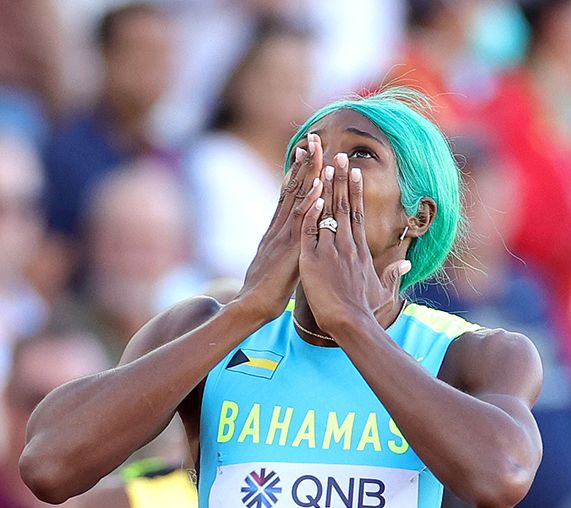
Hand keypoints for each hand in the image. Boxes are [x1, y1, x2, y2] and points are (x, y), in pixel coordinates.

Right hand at [239, 132, 327, 314]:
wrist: (252, 307)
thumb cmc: (266, 291)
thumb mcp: (277, 264)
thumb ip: (284, 248)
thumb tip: (292, 242)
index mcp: (277, 230)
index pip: (288, 194)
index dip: (297, 172)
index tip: (306, 150)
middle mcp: (279, 227)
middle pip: (292, 188)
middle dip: (303, 163)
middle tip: (312, 137)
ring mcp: (283, 236)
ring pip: (296, 199)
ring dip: (307, 174)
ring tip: (316, 150)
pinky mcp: (289, 249)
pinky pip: (302, 223)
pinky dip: (310, 204)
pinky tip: (318, 188)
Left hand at [297, 154, 408, 340]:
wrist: (351, 323)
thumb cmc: (365, 310)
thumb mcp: (383, 290)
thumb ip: (393, 273)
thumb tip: (407, 263)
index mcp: (360, 250)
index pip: (357, 214)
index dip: (354, 191)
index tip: (353, 172)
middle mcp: (347, 244)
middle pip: (343, 205)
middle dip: (341, 179)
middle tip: (340, 155)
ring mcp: (331, 250)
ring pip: (328, 211)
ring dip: (327, 186)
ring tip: (325, 164)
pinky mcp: (314, 258)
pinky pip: (311, 228)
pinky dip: (311, 210)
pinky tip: (311, 191)